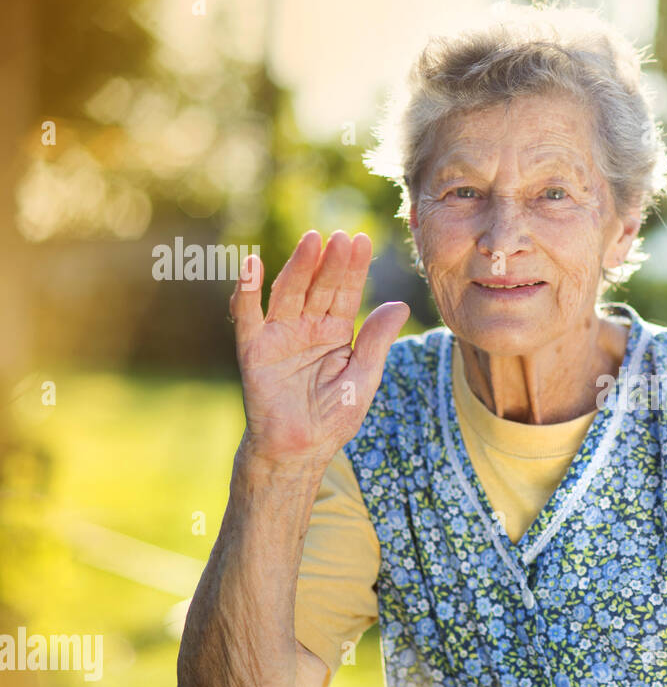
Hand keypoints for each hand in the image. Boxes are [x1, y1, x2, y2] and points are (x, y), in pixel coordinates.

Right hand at [230, 229, 409, 469]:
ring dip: (298, 267)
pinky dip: (246, 290)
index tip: (363, 240)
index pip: (346, 293)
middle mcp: (307, 327)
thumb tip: (400, 304)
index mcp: (335, 332)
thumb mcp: (364, 377)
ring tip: (312, 241)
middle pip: (319, 287)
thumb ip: (377, 341)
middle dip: (331, 263)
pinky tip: (251, 264)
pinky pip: (248, 316)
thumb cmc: (333, 416)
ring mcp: (279, 335)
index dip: (354, 269)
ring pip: (289, 293)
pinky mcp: (253, 349)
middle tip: (342, 238)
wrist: (299, 449)